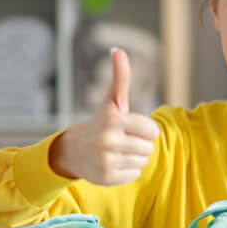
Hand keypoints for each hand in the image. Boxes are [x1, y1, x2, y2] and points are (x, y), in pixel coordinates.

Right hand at [50, 48, 159, 185]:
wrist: (73, 150)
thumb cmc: (100, 123)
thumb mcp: (112, 101)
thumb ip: (120, 77)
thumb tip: (118, 50)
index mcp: (114, 120)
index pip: (153, 130)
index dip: (145, 129)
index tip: (131, 127)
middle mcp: (109, 141)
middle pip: (149, 148)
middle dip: (139, 144)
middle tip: (122, 140)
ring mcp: (107, 160)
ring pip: (143, 161)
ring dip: (134, 157)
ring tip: (117, 151)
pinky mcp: (107, 177)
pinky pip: (135, 174)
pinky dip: (127, 171)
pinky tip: (113, 163)